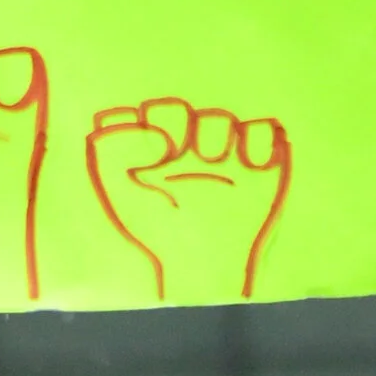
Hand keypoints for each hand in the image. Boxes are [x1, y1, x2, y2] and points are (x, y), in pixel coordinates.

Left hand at [85, 100, 291, 301]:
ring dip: (217, 134)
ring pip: (221, 116)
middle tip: (178, 153)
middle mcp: (190, 147)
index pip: (155, 112)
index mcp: (157, 151)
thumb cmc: (155, 228)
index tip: (154, 147)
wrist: (198, 265)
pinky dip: (258, 141)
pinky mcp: (257, 165)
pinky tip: (246, 165)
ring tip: (213, 161)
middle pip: (187, 110)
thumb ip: (113, 148)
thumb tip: (139, 125)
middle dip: (181, 123)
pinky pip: (262, 131)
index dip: (154, 118)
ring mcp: (223, 154)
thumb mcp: (118, 189)